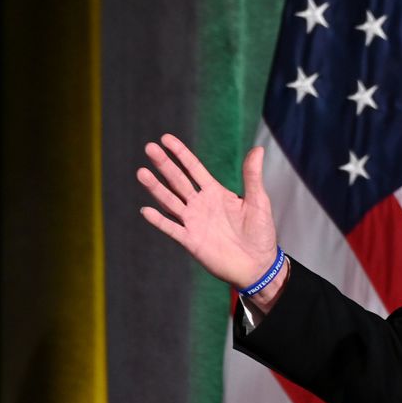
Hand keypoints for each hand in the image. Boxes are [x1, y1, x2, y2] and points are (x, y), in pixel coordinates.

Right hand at [137, 134, 278, 290]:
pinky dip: (159, 220)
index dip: (180, 153)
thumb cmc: (260, 232)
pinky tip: (146, 210)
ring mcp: (193, 222)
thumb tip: (257, 148)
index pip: (193, 168)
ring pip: (170, 201)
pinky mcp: (191, 241)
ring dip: (156, 188)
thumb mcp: (258, 201)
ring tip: (141, 172)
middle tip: (149, 148)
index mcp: (215, 192)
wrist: (258, 264)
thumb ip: (252, 176)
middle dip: (164, 164)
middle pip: (178, 180)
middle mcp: (200, 204)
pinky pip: (172, 229)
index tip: (165, 138)